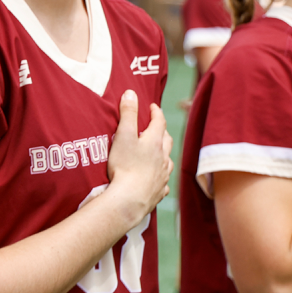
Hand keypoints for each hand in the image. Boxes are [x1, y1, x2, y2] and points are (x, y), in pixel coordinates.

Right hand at [104, 90, 171, 224]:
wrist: (129, 200)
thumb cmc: (125, 166)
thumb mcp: (123, 135)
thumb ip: (128, 114)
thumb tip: (131, 93)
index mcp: (154, 142)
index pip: (159, 122)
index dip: (156, 112)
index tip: (153, 107)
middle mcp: (162, 158)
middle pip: (167, 141)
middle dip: (162, 131)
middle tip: (156, 127)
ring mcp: (162, 176)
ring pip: (167, 161)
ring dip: (164, 154)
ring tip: (158, 153)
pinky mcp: (158, 192)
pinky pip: (163, 182)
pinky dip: (160, 177)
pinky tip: (157, 179)